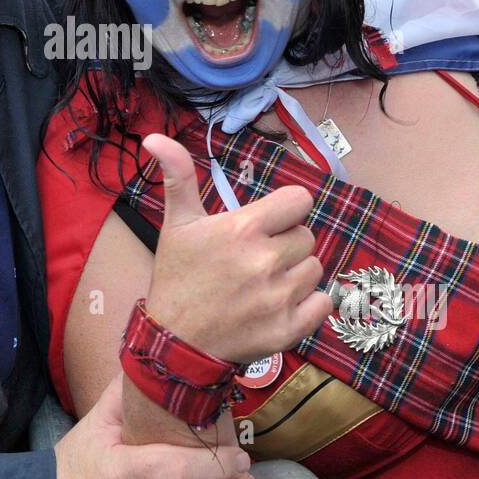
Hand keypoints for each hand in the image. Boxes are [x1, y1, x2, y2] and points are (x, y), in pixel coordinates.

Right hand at [141, 133, 332, 363]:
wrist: (175, 342)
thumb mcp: (177, 224)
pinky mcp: (290, 329)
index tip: (266, 224)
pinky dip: (309, 305)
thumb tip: (154, 136)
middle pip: (306, 236)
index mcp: (243, 229)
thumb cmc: (177, 278)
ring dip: (295, 274)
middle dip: (285, 244)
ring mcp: (281, 297)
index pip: (300, 201)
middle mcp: (266, 261)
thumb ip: (177, 176)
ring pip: (314, 269)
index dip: (285, 211)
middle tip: (255, 260)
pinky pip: (323, 303)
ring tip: (264, 284)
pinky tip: (280, 305)